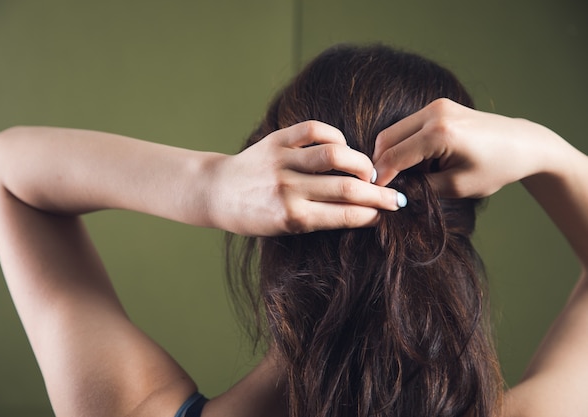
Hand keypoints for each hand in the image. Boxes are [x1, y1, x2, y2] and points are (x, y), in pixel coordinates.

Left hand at [208, 121, 404, 235]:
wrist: (217, 192)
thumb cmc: (253, 216)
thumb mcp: (285, 228)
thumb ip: (320, 219)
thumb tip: (363, 213)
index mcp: (291, 217)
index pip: (344, 214)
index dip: (372, 213)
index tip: (388, 212)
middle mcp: (288, 188)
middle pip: (346, 187)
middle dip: (378, 193)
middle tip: (396, 195)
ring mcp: (281, 162)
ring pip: (335, 155)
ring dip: (361, 163)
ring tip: (370, 170)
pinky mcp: (276, 140)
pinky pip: (314, 130)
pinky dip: (335, 136)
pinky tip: (343, 147)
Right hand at [372, 98, 557, 197]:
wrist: (522, 144)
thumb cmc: (495, 168)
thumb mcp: (456, 187)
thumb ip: (421, 187)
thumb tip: (395, 189)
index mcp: (440, 134)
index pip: (394, 157)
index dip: (380, 178)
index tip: (373, 194)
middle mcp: (435, 113)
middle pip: (386, 139)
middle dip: (379, 163)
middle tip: (382, 186)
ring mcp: (435, 106)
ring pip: (393, 131)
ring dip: (390, 153)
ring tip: (401, 176)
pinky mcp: (437, 106)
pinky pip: (407, 126)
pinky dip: (403, 144)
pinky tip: (415, 162)